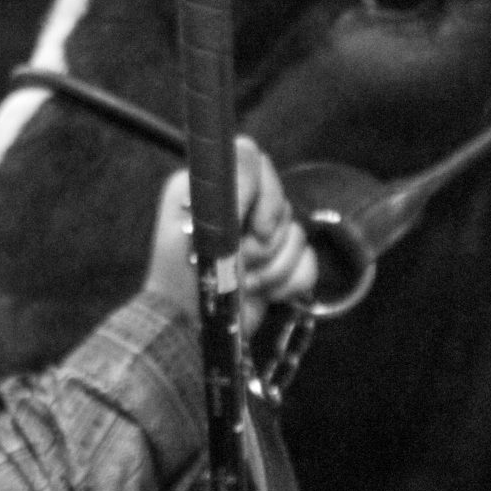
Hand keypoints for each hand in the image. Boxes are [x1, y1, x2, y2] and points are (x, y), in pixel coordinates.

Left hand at [142, 137, 316, 330]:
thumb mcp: (194, 225)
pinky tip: (267, 294)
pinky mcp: (280, 265)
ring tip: (244, 284)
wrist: (192, 332)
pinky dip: (288, 283)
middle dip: (263, 241)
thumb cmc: (183, 278)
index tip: (252, 224)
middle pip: (280, 200)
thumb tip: (250, 163)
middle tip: (239, 262)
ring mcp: (263, 237)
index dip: (261, 191)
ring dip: (271, 268)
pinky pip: (307, 263)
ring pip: (297, 235)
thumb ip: (224, 189)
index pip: (252, 159)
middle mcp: (240, 206)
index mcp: (212, 188)